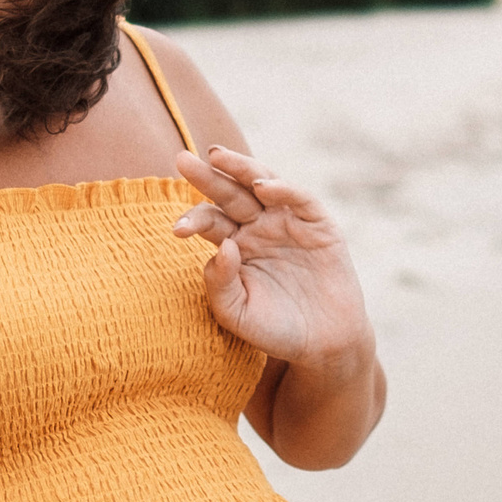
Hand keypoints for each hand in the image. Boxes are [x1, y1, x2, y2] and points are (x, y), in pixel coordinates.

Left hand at [173, 146, 371, 371]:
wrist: (323, 344)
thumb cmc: (274, 329)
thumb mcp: (236, 313)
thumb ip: (220, 284)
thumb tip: (223, 245)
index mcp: (234, 244)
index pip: (209, 220)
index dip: (193, 219)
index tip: (178, 229)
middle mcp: (258, 227)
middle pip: (229, 194)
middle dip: (207, 177)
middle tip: (181, 160)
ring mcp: (288, 222)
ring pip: (262, 184)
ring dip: (241, 168)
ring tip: (217, 156)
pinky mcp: (319, 224)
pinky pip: (300, 199)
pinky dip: (283, 189)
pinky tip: (262, 187)